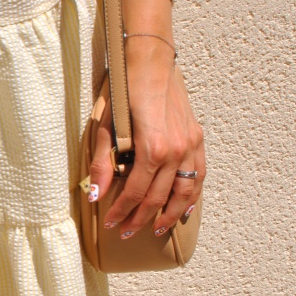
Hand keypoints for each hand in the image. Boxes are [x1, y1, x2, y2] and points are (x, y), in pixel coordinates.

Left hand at [85, 39, 204, 238]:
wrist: (149, 62)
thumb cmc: (123, 91)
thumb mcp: (104, 127)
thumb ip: (102, 164)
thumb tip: (96, 196)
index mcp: (152, 148)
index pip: (136, 193)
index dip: (122, 211)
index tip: (110, 224)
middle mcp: (176, 150)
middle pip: (159, 197)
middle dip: (141, 219)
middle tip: (126, 232)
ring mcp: (190, 145)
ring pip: (185, 192)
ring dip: (170, 215)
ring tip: (156, 231)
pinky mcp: (196, 138)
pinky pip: (199, 174)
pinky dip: (192, 196)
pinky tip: (184, 209)